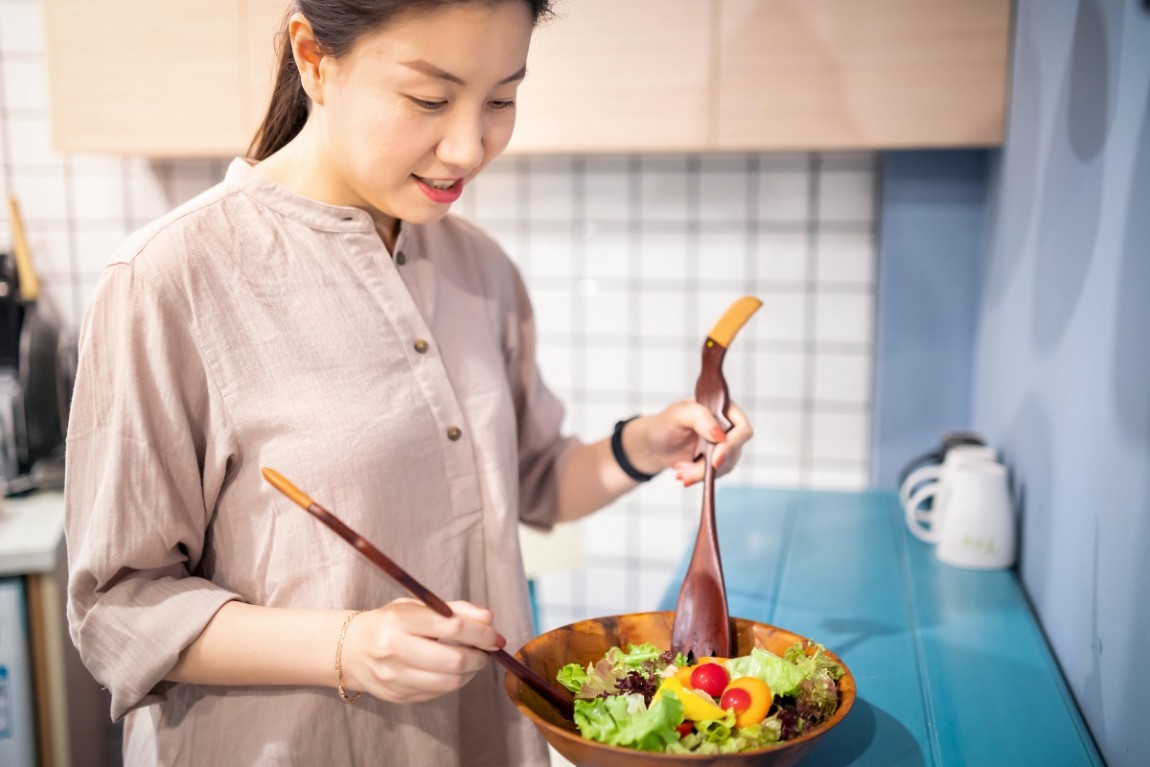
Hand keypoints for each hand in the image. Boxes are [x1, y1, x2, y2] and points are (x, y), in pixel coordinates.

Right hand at [339, 598, 504, 703]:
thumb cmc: (391, 622)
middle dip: (479, 656)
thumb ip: (455, 610)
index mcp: (401, 620)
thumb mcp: (417, 606)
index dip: (481, 632)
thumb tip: (488, 619)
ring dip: (470, 672)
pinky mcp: (397, 696)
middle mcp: (394, 649)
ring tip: (473, 660)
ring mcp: (394, 676)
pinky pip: (438, 694)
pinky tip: (454, 671)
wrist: (351, 649)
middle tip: (486, 650)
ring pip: (448, 682)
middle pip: (453, 659)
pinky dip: (454, 682)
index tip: (494, 635)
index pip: (452, 626)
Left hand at [625, 400, 753, 486]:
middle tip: (686, 471)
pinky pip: (716, 474)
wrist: (654, 445)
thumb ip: (699, 417)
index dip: (731, 445)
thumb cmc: (664, 424)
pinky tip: (683, 474)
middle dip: (709, 465)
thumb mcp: (677, 414)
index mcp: (723, 408)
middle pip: (734, 451)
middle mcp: (728, 426)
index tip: (714, 459)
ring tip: (681, 471)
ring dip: (701, 473)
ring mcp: (724, 445)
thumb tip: (719, 435)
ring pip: (725, 466)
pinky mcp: (717, 461)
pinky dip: (699, 477)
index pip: (742, 428)